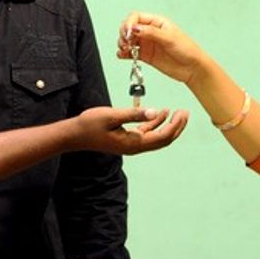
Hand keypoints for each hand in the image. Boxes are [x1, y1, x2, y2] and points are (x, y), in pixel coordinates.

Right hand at [71, 106, 187, 153]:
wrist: (74, 135)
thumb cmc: (90, 124)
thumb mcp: (112, 115)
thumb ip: (134, 114)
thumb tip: (154, 111)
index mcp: (133, 143)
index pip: (162, 137)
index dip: (175, 126)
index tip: (182, 112)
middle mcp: (135, 147)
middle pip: (163, 140)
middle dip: (176, 127)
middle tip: (185, 112)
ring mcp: (131, 144)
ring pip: (156, 137)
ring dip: (167, 125)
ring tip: (176, 111)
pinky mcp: (126, 139)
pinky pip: (146, 133)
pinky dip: (155, 123)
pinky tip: (160, 112)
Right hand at [117, 11, 205, 83]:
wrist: (193, 69)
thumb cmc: (187, 50)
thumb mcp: (170, 38)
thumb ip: (152, 33)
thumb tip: (135, 28)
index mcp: (157, 22)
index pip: (136, 17)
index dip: (129, 23)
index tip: (128, 33)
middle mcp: (150, 31)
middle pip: (129, 27)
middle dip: (124, 33)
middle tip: (126, 42)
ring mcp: (147, 44)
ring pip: (128, 40)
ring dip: (122, 43)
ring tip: (124, 49)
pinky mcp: (146, 55)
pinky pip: (130, 52)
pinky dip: (123, 53)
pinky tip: (123, 55)